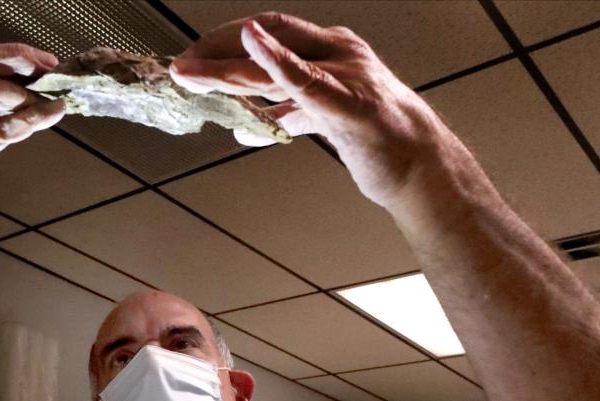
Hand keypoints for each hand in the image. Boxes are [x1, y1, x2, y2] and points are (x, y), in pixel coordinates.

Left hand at [170, 13, 455, 207]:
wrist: (420, 169)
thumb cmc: (377, 140)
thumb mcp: (325, 118)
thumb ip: (291, 112)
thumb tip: (253, 124)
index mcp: (330, 52)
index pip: (269, 32)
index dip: (226, 43)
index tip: (194, 59)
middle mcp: (336, 53)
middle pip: (265, 37)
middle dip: (215, 50)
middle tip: (179, 67)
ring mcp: (344, 76)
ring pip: (274, 62)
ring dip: (226, 68)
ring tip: (191, 74)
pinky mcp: (348, 106)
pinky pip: (306, 80)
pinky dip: (276, 61)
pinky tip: (252, 47)